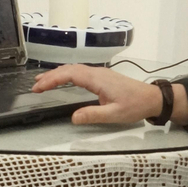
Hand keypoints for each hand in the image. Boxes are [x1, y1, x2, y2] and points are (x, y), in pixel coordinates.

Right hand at [32, 64, 187, 125]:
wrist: (152, 98)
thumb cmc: (135, 105)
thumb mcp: (114, 114)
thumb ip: (93, 115)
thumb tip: (73, 118)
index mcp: (97, 79)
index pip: (68, 74)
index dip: (51, 79)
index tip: (39, 87)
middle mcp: (97, 73)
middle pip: (68, 69)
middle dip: (50, 76)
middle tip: (35, 86)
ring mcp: (100, 73)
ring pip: (73, 69)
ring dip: (57, 74)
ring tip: (43, 82)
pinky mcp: (102, 77)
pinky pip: (79, 72)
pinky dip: (66, 74)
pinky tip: (63, 80)